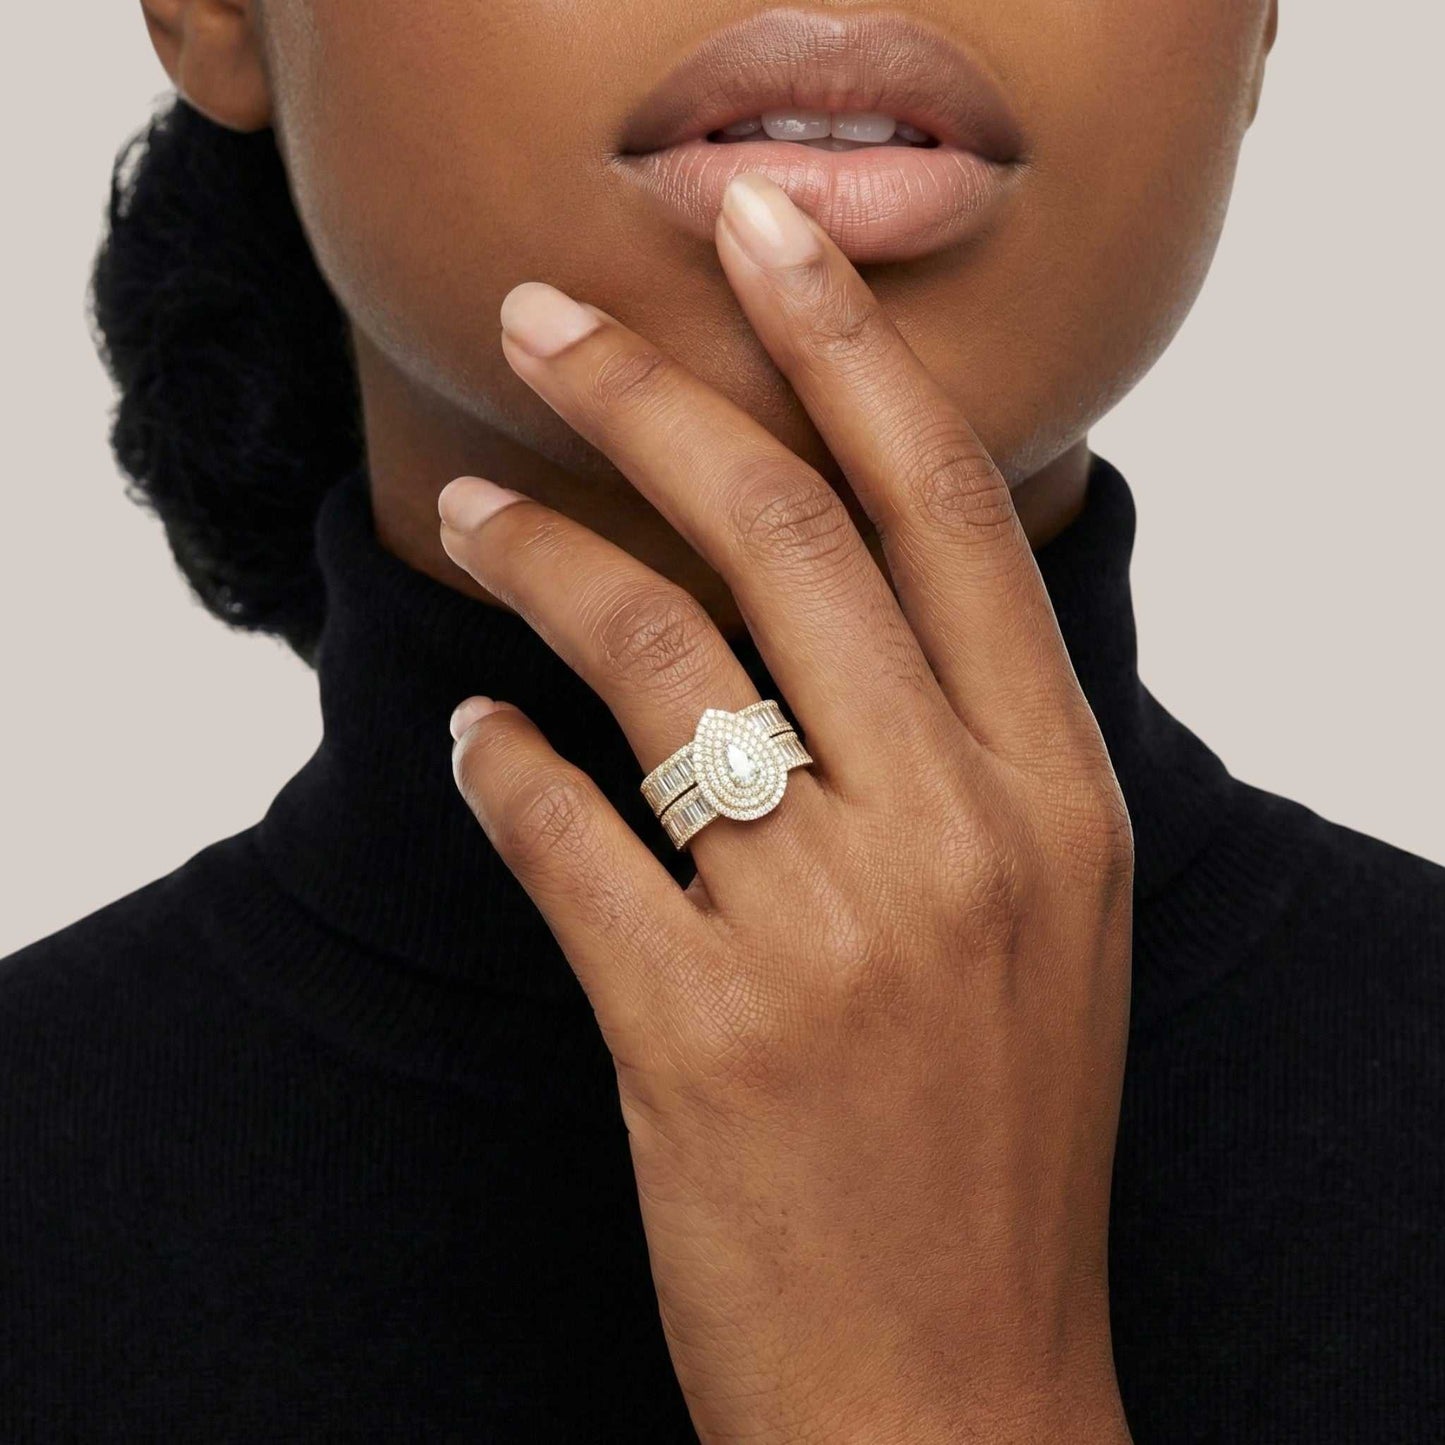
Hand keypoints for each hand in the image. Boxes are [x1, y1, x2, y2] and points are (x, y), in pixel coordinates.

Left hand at [439, 173, 1133, 1444]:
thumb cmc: (994, 1139)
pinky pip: (574, 835)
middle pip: (789, 535)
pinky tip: (477, 744)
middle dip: (654, 393)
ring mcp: (834, 937)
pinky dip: (506, 770)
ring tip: (476, 515)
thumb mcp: (1042, 917)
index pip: (946, 512)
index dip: (847, 349)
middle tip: (545, 314)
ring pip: (661, 662)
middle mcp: (963, 837)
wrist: (957, 1388)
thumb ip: (965, 747)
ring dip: (546, 564)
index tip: (763, 237)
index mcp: (1059, 795)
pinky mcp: (701, 1034)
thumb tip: (835, 595)